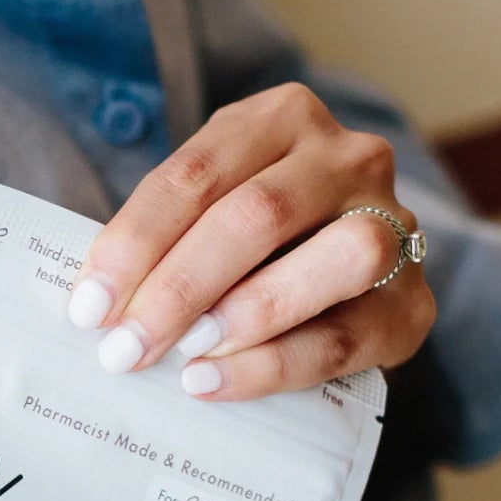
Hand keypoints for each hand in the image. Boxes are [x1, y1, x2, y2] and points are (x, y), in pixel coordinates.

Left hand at [66, 82, 434, 399]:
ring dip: (247, 311)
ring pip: (336, 257)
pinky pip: (346, 335)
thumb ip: (164, 242)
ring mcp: (393, 224)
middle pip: (258, 214)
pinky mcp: (412, 304)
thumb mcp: (206, 214)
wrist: (344, 289)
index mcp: (282, 118)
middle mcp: (349, 158)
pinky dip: (273, 364)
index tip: (88, 307)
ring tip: (185, 355)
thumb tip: (96, 305)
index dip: (134, 242)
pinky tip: (214, 382)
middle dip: (178, 287)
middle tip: (123, 348)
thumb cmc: (252, 249)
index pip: (196, 174)